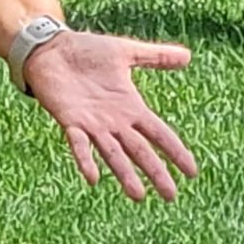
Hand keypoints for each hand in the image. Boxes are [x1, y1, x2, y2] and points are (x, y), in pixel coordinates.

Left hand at [21, 30, 196, 202]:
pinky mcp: (70, 120)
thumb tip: (188, 56)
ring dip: (124, 174)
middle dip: (155, 172)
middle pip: (140, 150)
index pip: (159, 133)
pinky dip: (85, 160)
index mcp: (130, 107)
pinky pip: (79, 144)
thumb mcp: (126, 52)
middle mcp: (114, 121)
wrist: (51, 47)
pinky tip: (93, 178)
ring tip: (138, 195)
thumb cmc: (86, 51)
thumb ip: (155, 56)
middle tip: (170, 196)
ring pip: (113, 153)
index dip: (175, 151)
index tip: (192, 172)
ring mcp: (92, 124)